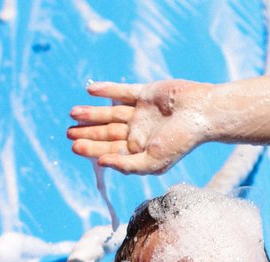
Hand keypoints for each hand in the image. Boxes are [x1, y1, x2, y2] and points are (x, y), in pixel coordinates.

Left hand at [68, 80, 207, 174]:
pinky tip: (90, 90)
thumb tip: (102, 164)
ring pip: (111, 112)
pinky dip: (107, 90)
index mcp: (141, 150)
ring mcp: (142, 112)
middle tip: (68, 132)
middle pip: (108, 132)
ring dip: (92, 113)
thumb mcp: (153, 162)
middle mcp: (140, 132)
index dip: (92, 149)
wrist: (201, 113)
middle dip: (88, 132)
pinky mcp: (145, 93)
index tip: (74, 146)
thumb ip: (127, 165)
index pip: (111, 150)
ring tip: (73, 112)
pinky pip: (122, 91)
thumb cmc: (181, 141)